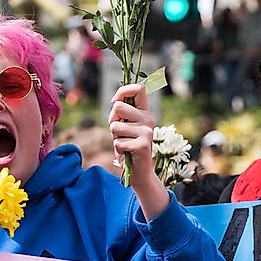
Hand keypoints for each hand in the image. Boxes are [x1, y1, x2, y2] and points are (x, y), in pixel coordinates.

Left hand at [108, 83, 168, 215]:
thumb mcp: (125, 126)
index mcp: (145, 112)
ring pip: (115, 126)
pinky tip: (127, 153)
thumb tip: (116, 100)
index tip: (115, 101)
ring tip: (125, 143)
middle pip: (118, 106)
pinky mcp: (142, 145)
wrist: (138, 171)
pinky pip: (117, 142)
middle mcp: (148, 120)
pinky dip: (118, 149)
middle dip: (112, 120)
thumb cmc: (128, 146)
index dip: (123, 91)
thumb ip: (122, 113)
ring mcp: (147, 132)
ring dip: (115, 137)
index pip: (138, 89)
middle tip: (120, 133)